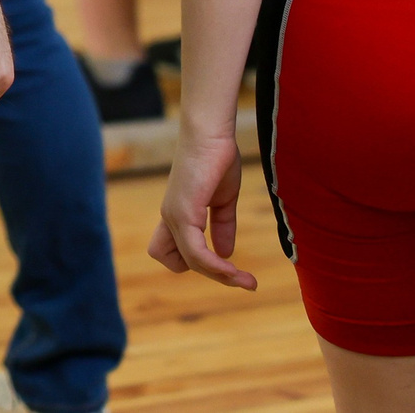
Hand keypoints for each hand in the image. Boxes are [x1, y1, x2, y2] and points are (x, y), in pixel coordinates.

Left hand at [149, 126, 257, 289]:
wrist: (212, 134)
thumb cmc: (217, 158)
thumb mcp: (224, 199)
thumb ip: (223, 226)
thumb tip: (227, 253)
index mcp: (176, 214)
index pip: (169, 252)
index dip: (192, 261)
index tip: (221, 260)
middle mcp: (170, 218)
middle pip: (176, 262)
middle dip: (209, 275)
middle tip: (240, 278)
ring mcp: (174, 215)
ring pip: (191, 262)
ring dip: (220, 276)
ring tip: (245, 281)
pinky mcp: (184, 212)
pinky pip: (197, 252)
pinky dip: (216, 266)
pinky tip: (234, 268)